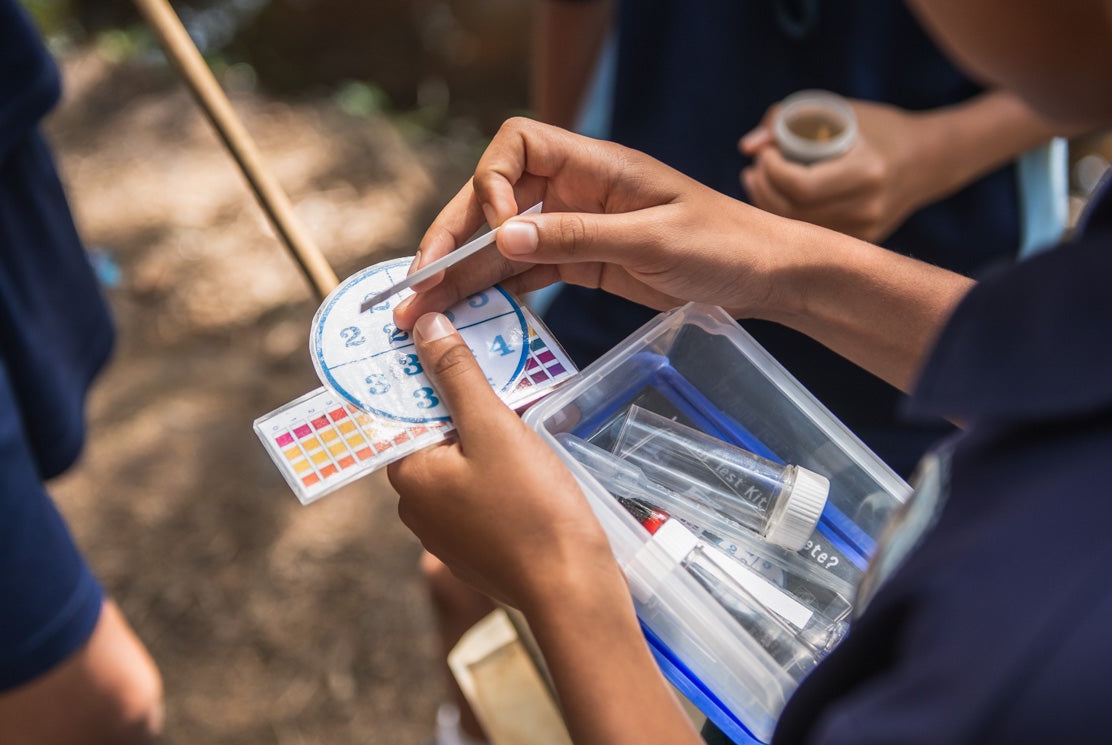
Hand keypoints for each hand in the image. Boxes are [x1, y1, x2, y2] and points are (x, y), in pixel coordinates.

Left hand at [387, 312, 618, 611]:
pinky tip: (534, 457)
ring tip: (525, 408)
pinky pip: (483, 493)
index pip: (404, 409)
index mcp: (408, 475)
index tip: (455, 343)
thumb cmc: (531, 508)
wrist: (572, 590)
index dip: (430, 373)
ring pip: (463, 463)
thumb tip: (423, 326)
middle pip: (436, 434)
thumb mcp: (493, 427)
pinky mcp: (479, 548)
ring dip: (489, 436)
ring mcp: (448, 532)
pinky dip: (502, 471)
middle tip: (503, 371)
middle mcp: (417, 507)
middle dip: (468, 403)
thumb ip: (456, 375)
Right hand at [392, 118, 803, 331]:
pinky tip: (469, 314)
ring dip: (463, 274)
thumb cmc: (725, 245)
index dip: (492, 182)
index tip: (498, 231)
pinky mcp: (583, 263)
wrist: (767, 276)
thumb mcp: (654, 242)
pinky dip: (497, 292)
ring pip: (503, 243)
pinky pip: (527, 273)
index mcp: (594, 165)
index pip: (516, 146)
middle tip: (417, 283)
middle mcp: (576, 190)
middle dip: (453, 238)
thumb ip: (578, 238)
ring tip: (423, 311)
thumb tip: (503, 240)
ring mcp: (576, 227)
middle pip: (494, 200)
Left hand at [739, 99, 936, 242]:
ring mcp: (864, 232)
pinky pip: (810, 236)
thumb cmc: (875, 128)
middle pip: (792, 212)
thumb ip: (788, 120)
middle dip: (763, 187)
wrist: (925, 160)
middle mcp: (866, 209)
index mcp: (867, 173)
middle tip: (755, 167)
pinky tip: (776, 198)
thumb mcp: (837, 111)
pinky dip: (786, 217)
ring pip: (796, 228)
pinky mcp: (859, 243)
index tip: (764, 152)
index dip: (771, 171)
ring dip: (767, 203)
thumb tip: (748, 147)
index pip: (801, 187)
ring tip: (759, 179)